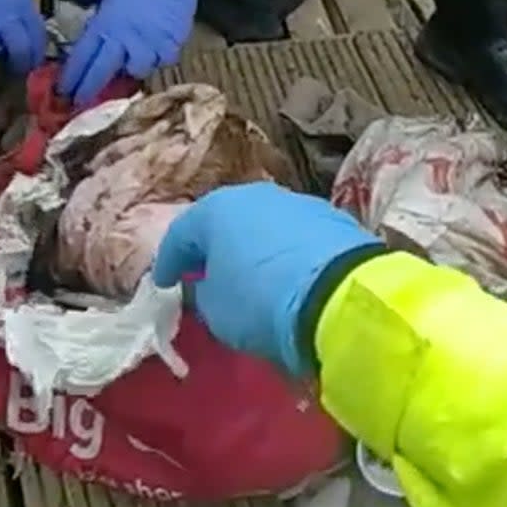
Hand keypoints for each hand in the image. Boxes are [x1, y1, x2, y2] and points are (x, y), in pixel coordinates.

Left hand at [58, 0, 201, 104]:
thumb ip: (105, 23)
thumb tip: (101, 42)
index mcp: (104, 24)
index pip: (83, 58)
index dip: (72, 78)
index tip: (63, 93)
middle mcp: (125, 39)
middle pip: (104, 73)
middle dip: (91, 90)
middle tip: (82, 102)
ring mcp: (150, 43)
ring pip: (138, 71)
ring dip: (133, 68)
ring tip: (133, 60)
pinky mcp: (173, 42)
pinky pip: (164, 60)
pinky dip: (160, 56)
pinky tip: (159, 48)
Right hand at [153, 182, 381, 376]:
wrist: (342, 297)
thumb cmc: (259, 301)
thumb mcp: (216, 310)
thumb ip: (204, 295)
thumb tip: (209, 288)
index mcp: (216, 209)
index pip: (180, 235)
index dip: (168, 263)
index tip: (165, 285)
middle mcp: (256, 195)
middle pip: (225, 223)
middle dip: (213, 250)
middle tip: (204, 276)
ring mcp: (298, 203)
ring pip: (262, 227)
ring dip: (251, 250)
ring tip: (249, 278)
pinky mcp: (334, 220)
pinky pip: (295, 239)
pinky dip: (284, 256)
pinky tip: (286, 278)